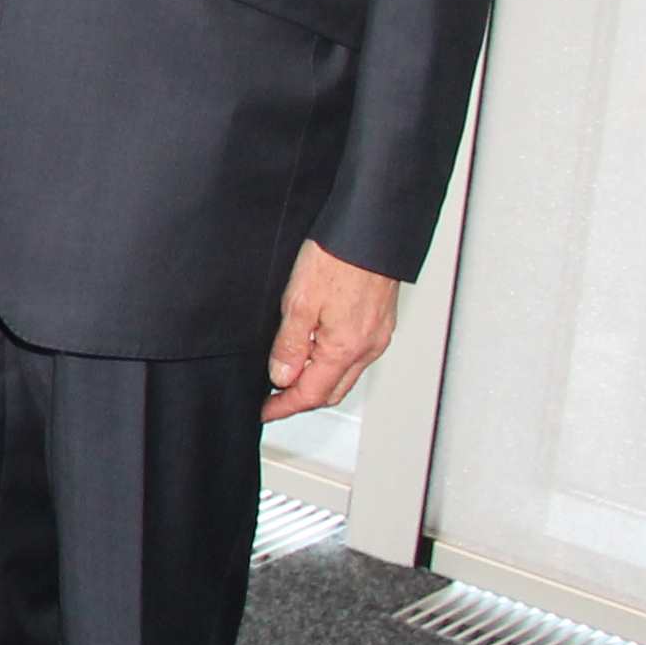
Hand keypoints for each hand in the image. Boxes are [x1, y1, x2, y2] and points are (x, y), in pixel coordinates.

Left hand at [264, 240, 401, 420]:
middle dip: (300, 400)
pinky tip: (316, 352)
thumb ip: (290, 345)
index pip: (310, 394)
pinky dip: (332, 364)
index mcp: (345, 348)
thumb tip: (281, 377)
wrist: (370, 232)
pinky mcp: (380, 324)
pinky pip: (355, 357)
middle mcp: (367, 348)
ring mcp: (377, 337)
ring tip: (288, 376)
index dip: (283, 407)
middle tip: (272, 399)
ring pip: (344, 375)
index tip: (264, 412)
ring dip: (317, 382)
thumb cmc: (338, 258)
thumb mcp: (299, 302)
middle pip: (330, 391)